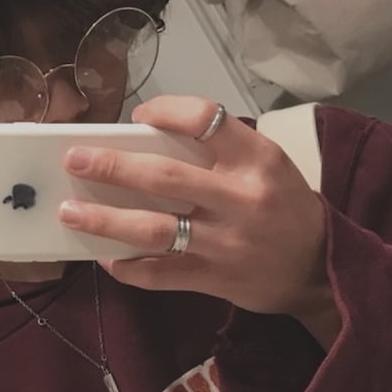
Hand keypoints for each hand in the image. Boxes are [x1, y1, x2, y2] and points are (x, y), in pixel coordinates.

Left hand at [60, 95, 334, 325]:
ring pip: (154, 229)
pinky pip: (160, 274)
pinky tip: (106, 258)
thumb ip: (222, 152)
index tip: (138, 118)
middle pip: (164, 177)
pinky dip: (128, 267)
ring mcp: (225, 243)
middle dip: (112, 166)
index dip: (163, 112)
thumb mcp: (269, 166)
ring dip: (105, 221)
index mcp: (258, 159)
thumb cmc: (288, 210)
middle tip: (75, 160)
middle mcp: (241, 199)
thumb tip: (150, 138)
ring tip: (70, 213)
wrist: (320, 272)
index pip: (204, 119)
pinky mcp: (215, 279)